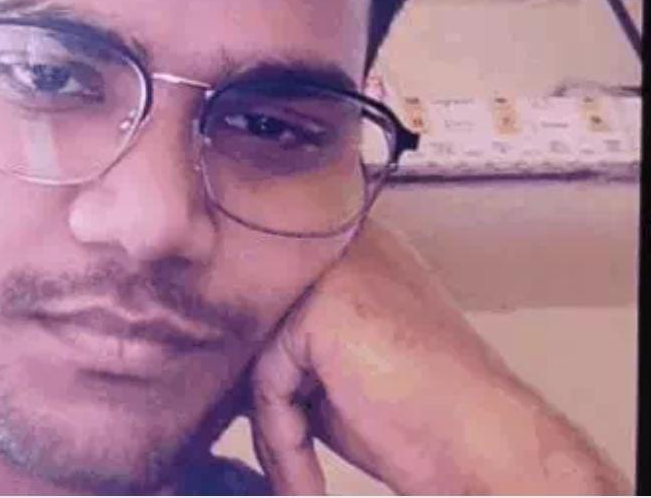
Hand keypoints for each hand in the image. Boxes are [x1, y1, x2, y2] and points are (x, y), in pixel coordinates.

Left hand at [248, 217, 629, 494]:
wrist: (487, 445)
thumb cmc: (424, 418)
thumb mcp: (338, 371)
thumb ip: (289, 349)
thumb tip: (227, 360)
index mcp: (353, 247)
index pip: (274, 295)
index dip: (265, 364)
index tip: (267, 422)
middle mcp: (344, 242)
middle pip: (262, 324)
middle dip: (264, 397)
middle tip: (279, 455)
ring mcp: (335, 267)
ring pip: (261, 356)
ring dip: (276, 433)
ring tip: (299, 482)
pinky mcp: (323, 306)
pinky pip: (271, 382)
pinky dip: (285, 442)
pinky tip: (307, 483)